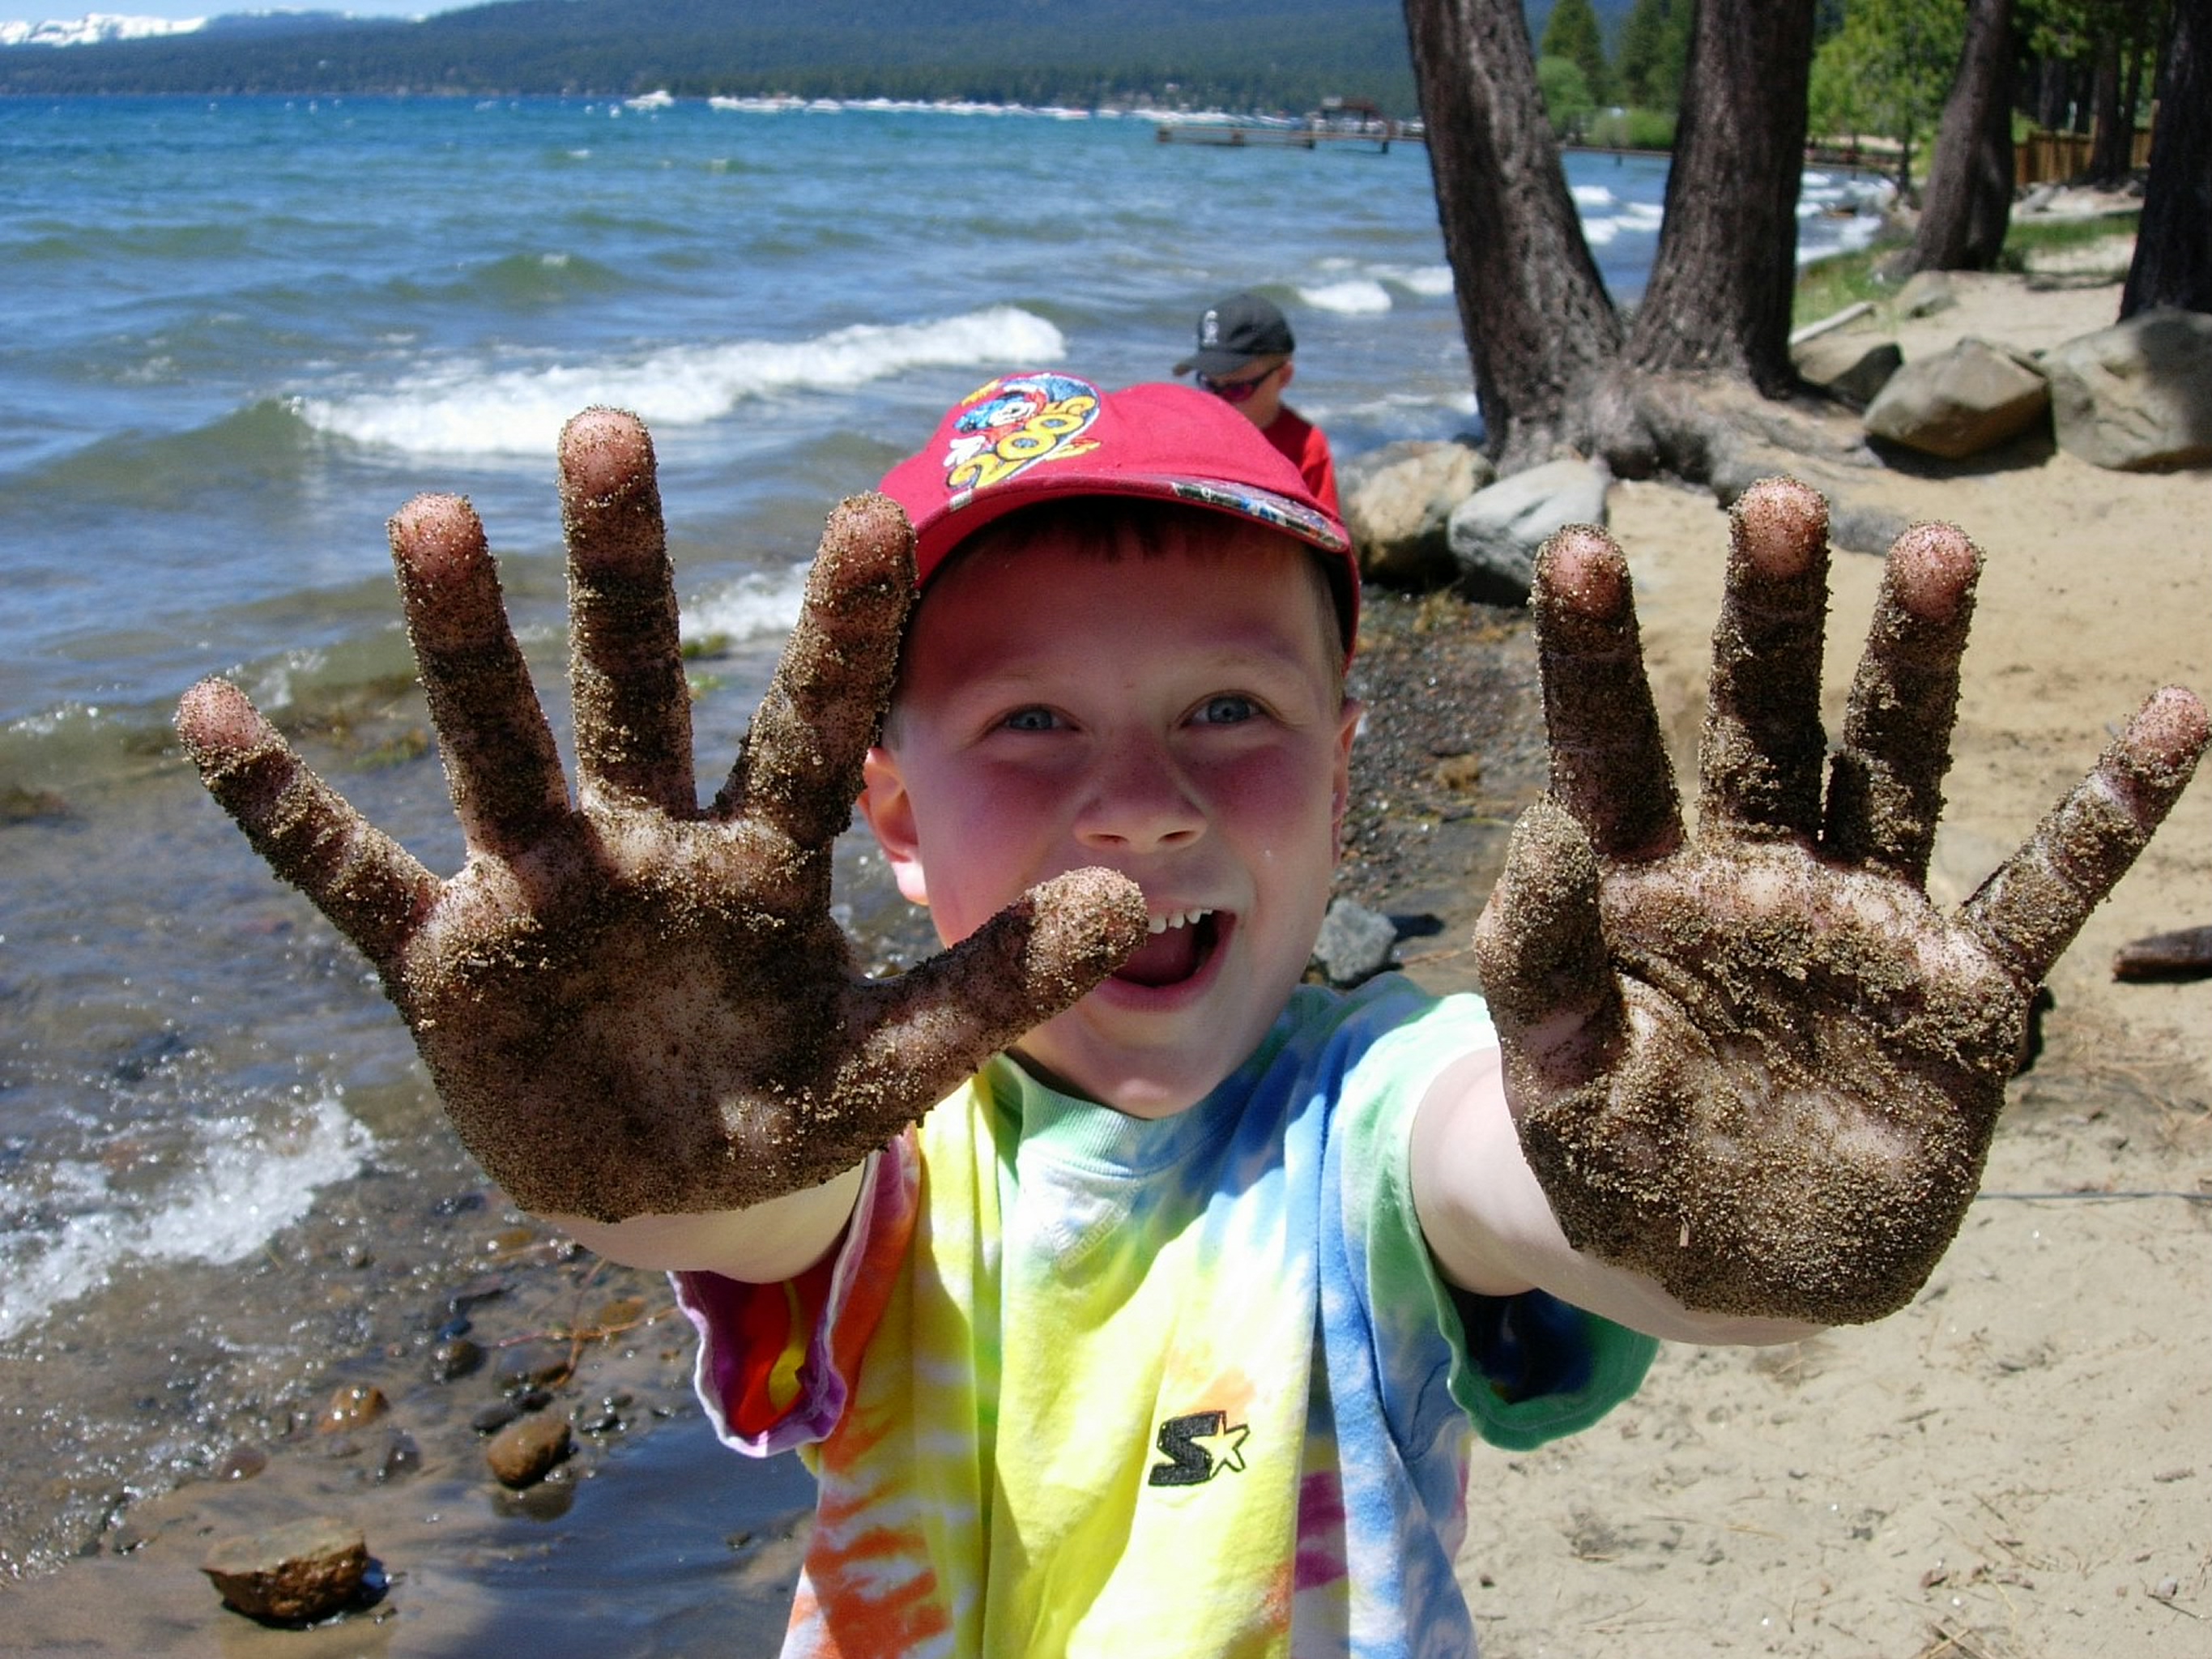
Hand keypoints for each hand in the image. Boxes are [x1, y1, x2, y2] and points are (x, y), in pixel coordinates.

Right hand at [176, 408, 1145, 1222]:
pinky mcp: (445, 958)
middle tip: (612, 429)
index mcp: (760, 861)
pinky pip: (349, 877)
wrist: (664, 1188)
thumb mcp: (885, 1062)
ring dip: (463, 646)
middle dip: (625, 571)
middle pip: (637, 685)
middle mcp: (646, 842)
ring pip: (501, 747)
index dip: (840, 635)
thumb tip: (1132, 896)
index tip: (874, 515)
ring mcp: (539, 890)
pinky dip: (282, 813)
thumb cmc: (780, 1105)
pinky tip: (208, 716)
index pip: (809, 728)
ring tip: (433, 518)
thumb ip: (990, 986)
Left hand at [1473, 478, 2206, 1324]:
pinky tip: (2175, 716)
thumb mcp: (1559, 1088)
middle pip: (1764, 724)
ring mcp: (1866, 922)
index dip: (1592, 659)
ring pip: (1896, 770)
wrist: (1729, 1266)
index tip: (1578, 550)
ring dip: (1916, 667)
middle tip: (1775, 502)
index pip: (1612, 755)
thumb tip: (1537, 831)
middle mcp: (1759, 877)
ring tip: (1936, 552)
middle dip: (1771, 620)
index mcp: (1644, 893)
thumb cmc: (1622, 1169)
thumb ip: (1541, 973)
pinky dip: (2110, 815)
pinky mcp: (1961, 994)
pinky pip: (2046, 893)